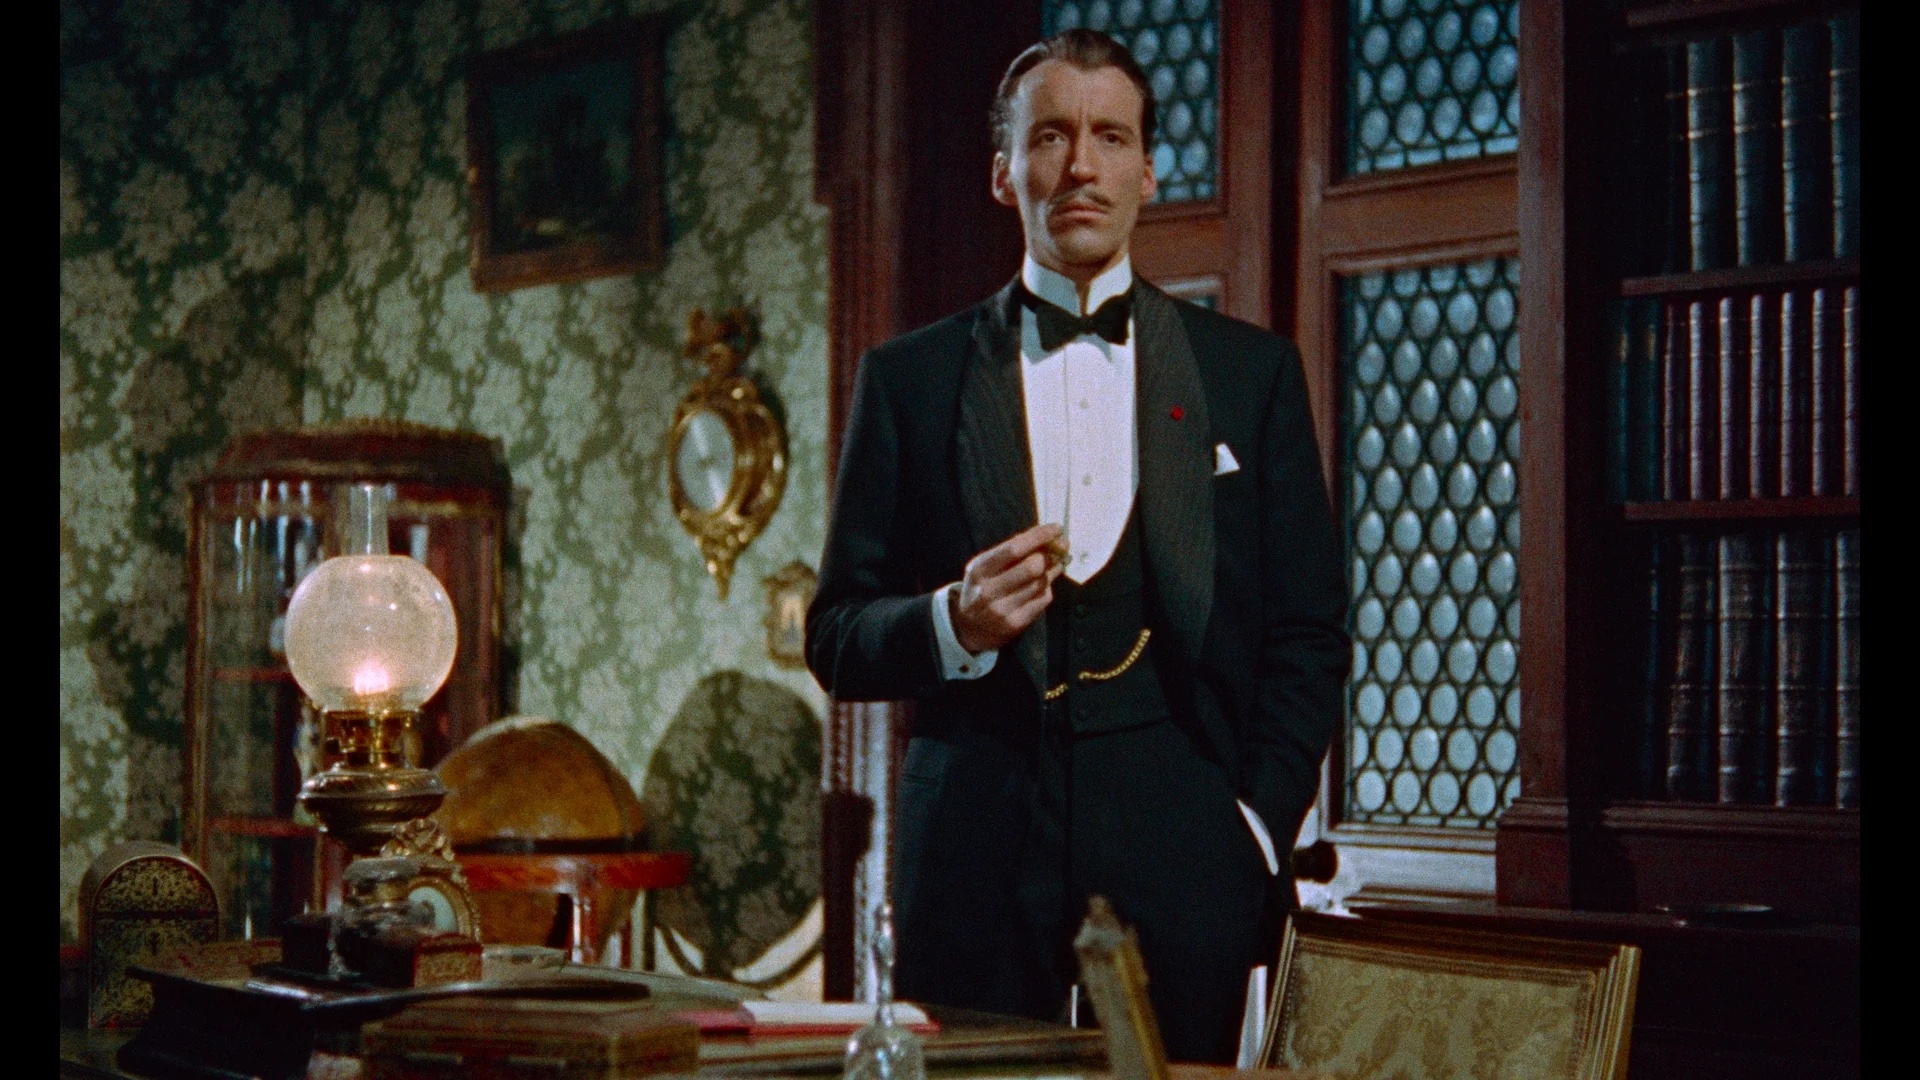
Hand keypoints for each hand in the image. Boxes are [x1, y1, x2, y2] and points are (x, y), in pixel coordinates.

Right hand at [951, 523, 1065, 653]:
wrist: (970, 628)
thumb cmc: (982, 588)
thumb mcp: (985, 566)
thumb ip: (1009, 551)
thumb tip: (1044, 538)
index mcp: (980, 570)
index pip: (1014, 549)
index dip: (1039, 536)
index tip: (1056, 528)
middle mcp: (989, 591)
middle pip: (1032, 567)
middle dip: (1050, 554)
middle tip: (1060, 547)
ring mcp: (1003, 610)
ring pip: (1041, 583)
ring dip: (1053, 569)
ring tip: (1056, 562)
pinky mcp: (1016, 624)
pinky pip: (1043, 599)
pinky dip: (1047, 588)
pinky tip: (1043, 584)